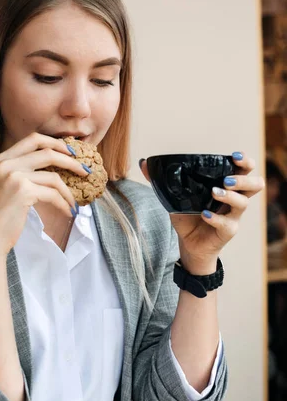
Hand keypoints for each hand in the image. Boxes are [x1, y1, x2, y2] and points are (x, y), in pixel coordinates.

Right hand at [0, 133, 89, 255]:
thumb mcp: (6, 185)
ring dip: (68, 191)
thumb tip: (54, 165)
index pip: (33, 139)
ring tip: (74, 201)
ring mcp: (14, 176)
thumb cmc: (0, 216)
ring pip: (53, 176)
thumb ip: (22, 171)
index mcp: (2, 159)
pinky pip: (53, 194)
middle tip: (84, 171)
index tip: (70, 151)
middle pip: (48, 152)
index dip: (55, 142)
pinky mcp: (23, 191)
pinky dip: (63, 204)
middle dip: (70, 161)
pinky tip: (67, 212)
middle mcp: (6, 164)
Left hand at [140, 152, 264, 272]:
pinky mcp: (227, 232)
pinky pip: (227, 224)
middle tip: (226, 179)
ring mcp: (233, 216)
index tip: (233, 156)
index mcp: (227, 187)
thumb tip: (143, 162)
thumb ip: (161, 180)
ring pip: (245, 203)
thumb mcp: (175, 196)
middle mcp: (234, 199)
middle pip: (255, 184)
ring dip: (230, 196)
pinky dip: (216, 218)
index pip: (245, 170)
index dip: (244, 161)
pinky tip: (204, 215)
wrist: (188, 244)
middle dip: (243, 178)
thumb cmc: (187, 217)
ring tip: (214, 193)